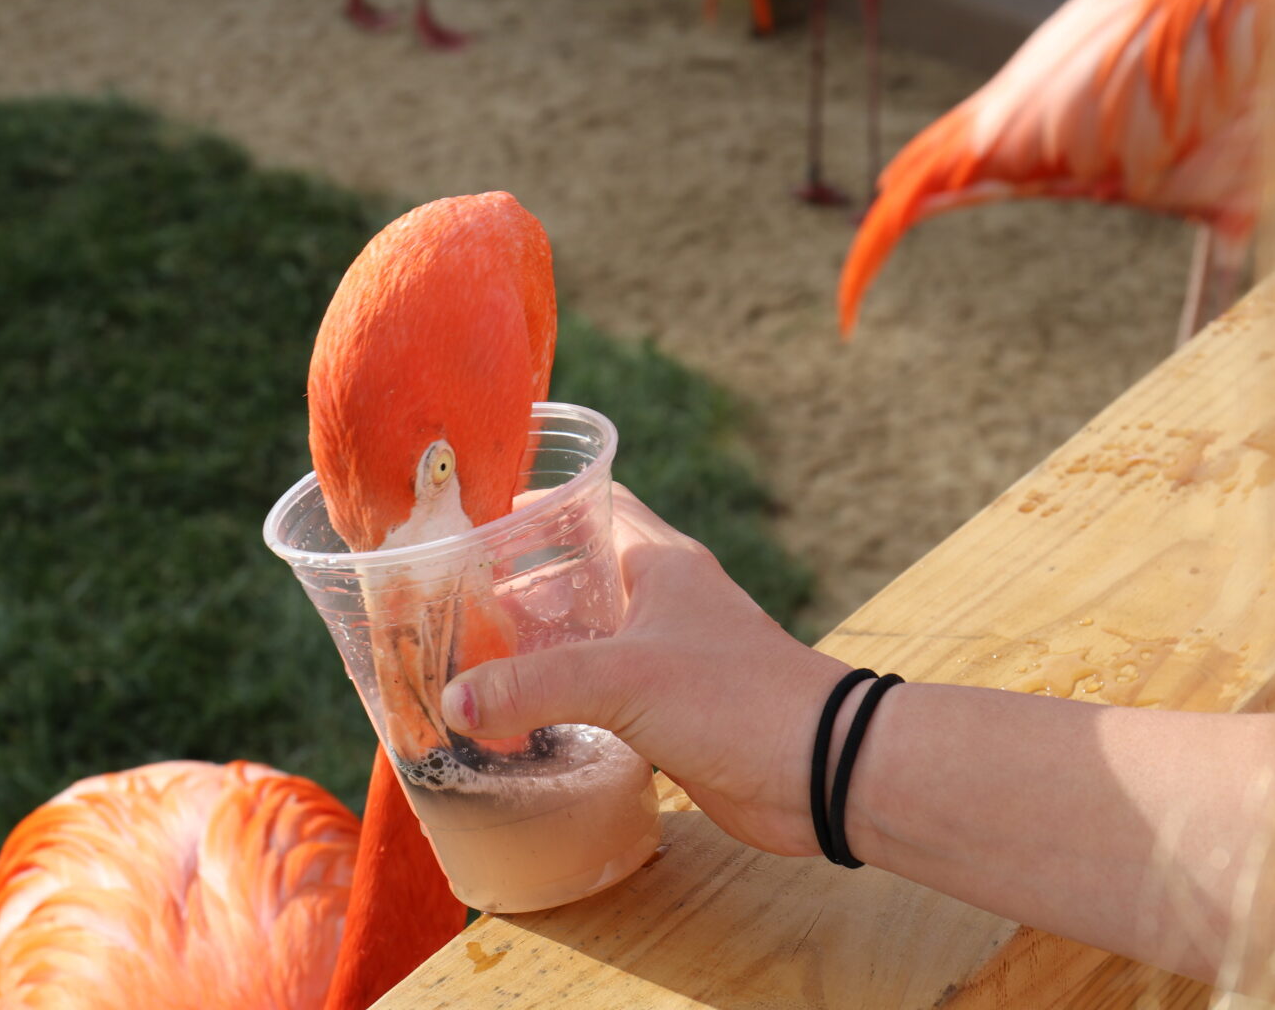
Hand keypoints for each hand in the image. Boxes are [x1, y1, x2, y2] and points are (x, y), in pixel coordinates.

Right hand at [441, 485, 851, 855]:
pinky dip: (565, 698)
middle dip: (525, 580)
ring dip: (543, 644)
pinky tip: (523, 717)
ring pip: (592, 636)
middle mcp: (665, 601)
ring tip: (475, 655)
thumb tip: (454, 702)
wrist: (820, 770)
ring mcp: (670, 657)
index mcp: (661, 563)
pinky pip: (604, 693)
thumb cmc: (737, 699)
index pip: (595, 506)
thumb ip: (533, 686)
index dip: (540, 504)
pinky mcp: (672, 712)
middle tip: (459, 594)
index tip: (481, 515)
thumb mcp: (623, 679)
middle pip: (583, 572)